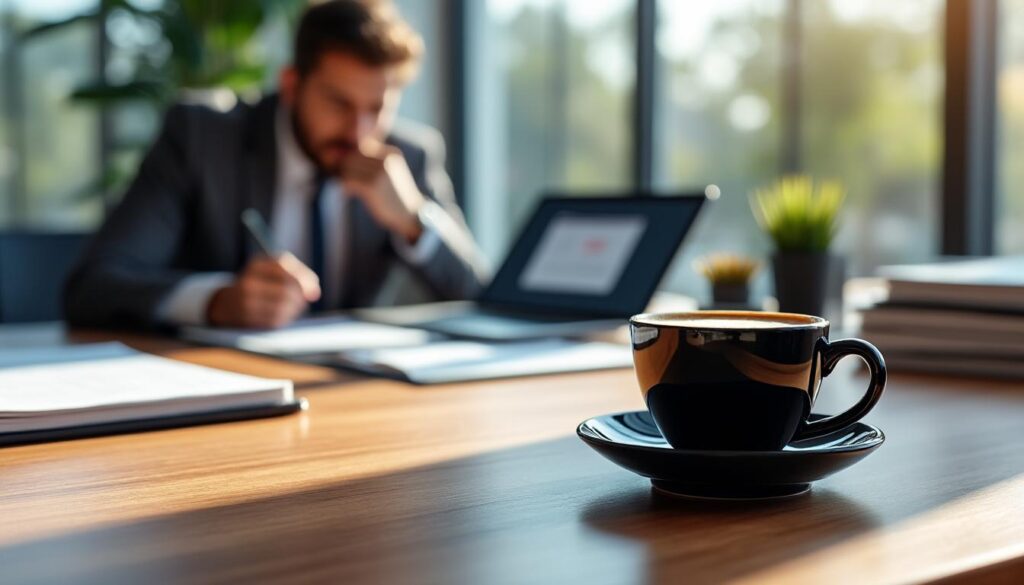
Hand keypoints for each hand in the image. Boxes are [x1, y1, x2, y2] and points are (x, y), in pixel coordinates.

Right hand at [206, 253, 320, 328]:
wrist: (228, 302)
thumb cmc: (260, 283)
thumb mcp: (275, 269)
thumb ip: (300, 275)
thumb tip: (315, 293)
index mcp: (257, 265)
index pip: (288, 273)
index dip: (305, 284)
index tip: (313, 292)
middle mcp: (248, 282)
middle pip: (287, 291)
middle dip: (300, 299)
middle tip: (304, 302)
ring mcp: (245, 301)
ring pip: (282, 308)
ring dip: (295, 310)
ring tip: (294, 308)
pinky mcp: (247, 319)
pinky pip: (275, 321)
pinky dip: (285, 319)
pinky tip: (284, 316)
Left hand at [340, 143, 425, 242]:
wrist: (410, 214)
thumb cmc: (395, 194)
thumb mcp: (388, 171)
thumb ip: (371, 160)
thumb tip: (339, 155)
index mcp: (391, 153)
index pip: (362, 147)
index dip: (353, 158)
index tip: (353, 171)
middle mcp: (386, 159)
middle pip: (354, 156)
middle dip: (348, 168)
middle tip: (350, 181)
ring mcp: (379, 172)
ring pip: (349, 167)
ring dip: (346, 178)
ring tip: (352, 187)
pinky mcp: (372, 186)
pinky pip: (349, 180)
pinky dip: (346, 187)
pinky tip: (349, 193)